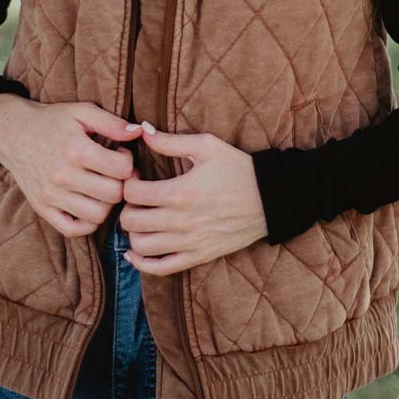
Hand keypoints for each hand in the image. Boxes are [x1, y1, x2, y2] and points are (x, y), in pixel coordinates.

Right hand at [0, 95, 141, 236]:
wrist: (13, 133)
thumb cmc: (53, 121)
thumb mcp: (82, 112)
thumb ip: (112, 122)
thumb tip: (139, 132)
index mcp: (76, 150)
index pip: (122, 170)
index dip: (128, 161)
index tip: (119, 155)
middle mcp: (63, 176)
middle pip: (113, 195)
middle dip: (120, 183)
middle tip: (113, 173)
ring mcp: (51, 196)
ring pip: (97, 215)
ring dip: (106, 203)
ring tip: (102, 187)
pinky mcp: (42, 209)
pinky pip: (73, 229)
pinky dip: (87, 222)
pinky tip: (89, 204)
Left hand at [119, 121, 268, 274]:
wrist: (271, 198)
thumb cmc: (238, 168)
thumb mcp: (206, 146)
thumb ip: (169, 141)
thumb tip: (141, 130)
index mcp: (180, 192)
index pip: (132, 193)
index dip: (127, 181)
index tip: (135, 176)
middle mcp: (181, 222)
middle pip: (130, 221)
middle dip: (127, 206)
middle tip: (136, 197)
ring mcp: (189, 243)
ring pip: (141, 246)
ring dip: (132, 232)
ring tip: (141, 218)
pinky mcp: (198, 257)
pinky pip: (160, 269)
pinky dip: (142, 263)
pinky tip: (135, 251)